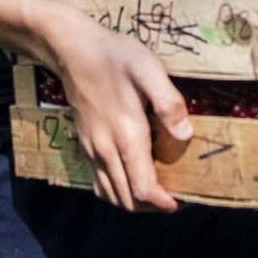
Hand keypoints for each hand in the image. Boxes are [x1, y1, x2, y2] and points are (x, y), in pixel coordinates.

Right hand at [41, 11, 190, 212]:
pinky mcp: (85, 145)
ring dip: (135, 201)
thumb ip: (168, 103)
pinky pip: (99, 183)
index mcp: (126, 135)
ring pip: (111, 195)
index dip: (162, 202)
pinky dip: (117, 192)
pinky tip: (132, 179)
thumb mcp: (148, 70)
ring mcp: (92, 150)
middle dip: (152, 207)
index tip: (181, 202)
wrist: (72, 50)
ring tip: (157, 192)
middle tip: (175, 197)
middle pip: (127, 199)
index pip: (142, 188)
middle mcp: (106, 150)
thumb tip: (185, 136)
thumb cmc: (114, 56)